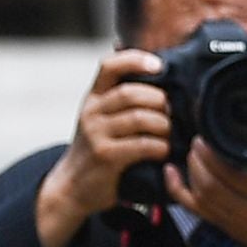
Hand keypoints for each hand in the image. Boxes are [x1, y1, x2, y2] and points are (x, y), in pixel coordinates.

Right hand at [34, 48, 173, 246]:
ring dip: (164, 125)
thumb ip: (121, 100)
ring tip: (170, 134)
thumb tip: (157, 72)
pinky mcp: (105, 156)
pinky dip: (160, 147)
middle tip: (172, 112)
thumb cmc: (98, 149)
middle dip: (159, 100)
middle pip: (131, 93)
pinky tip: (164, 151)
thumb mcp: (101, 119)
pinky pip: (142, 145)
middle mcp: (91, 112)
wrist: (73, 186)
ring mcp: (96, 134)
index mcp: (93, 98)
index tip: (159, 65)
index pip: (109, 66)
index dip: (135, 60)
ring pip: (140, 118)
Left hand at [171, 132, 246, 246]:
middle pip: (209, 184)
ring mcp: (232, 221)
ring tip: (193, 152)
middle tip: (198, 141)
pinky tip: (170, 172)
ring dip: (190, 170)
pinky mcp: (223, 226)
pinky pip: (193, 208)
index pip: (231, 174)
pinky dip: (177, 190)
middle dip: (197, 159)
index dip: (212, 154)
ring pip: (198, 195)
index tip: (208, 137)